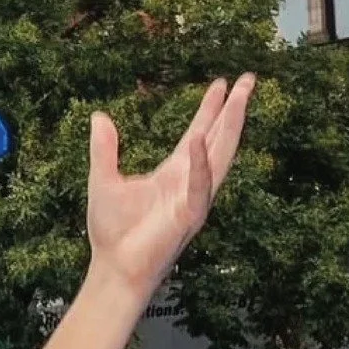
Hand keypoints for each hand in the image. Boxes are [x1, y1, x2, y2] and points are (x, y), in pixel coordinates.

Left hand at [87, 76, 253, 301]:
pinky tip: (201, 140)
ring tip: (239, 98)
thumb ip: (104, 149)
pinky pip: (199, 187)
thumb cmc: (113, 232)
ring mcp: (194, 199)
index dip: (211, 109)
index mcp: (174, 172)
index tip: (222, 84)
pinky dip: (200, 165)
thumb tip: (100, 116)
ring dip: (230, 127)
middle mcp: (190, 182)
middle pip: (219, 139)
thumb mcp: (103, 180)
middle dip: (233, 109)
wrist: (114, 269)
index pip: (200, 133)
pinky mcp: (189, 217)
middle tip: (248, 78)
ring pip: (220, 157)